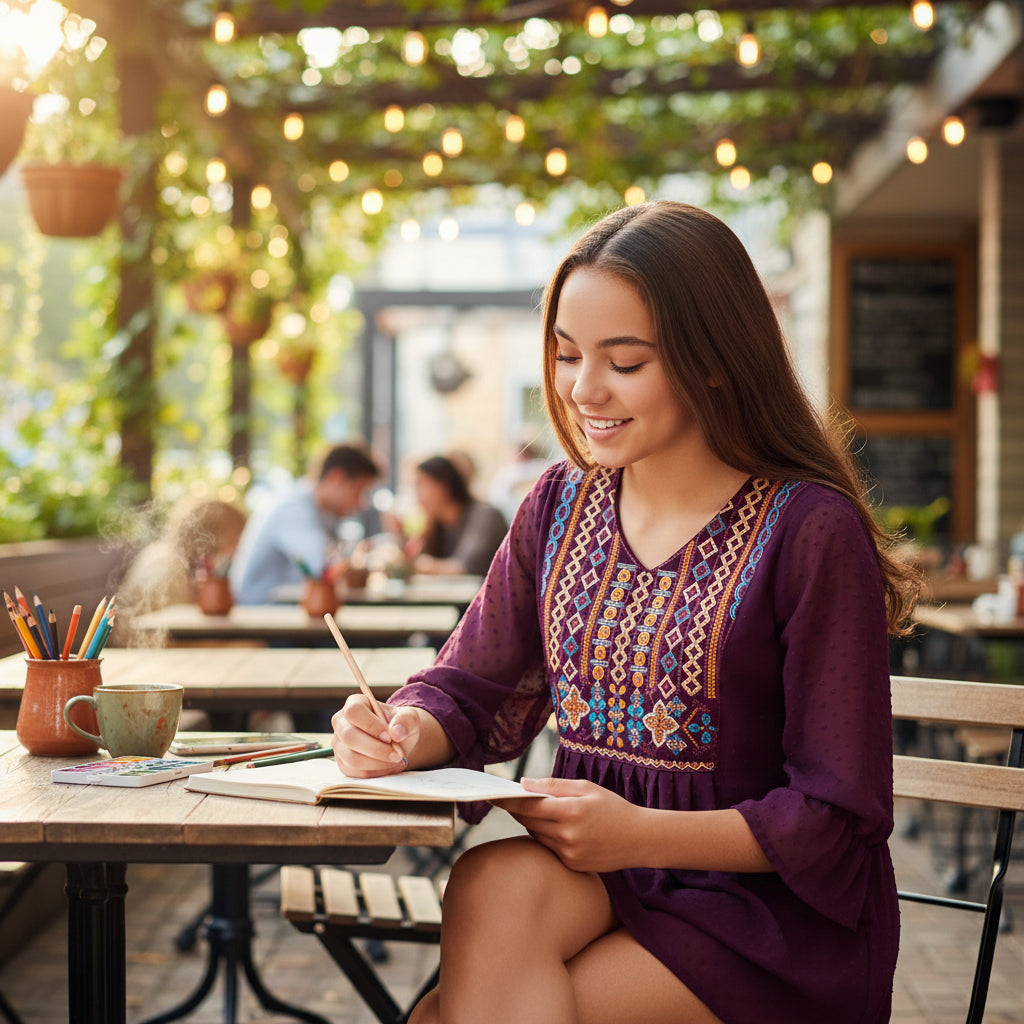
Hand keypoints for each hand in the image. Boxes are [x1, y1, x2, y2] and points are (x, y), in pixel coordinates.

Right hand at [330, 695, 417, 777]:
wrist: (396, 740)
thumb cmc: (398, 724)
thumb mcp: (408, 717)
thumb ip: (406, 720)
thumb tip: (396, 733)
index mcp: (354, 703)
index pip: (354, 712)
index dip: (371, 725)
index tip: (389, 736)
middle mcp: (341, 722)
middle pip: (349, 737)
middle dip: (376, 749)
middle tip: (397, 755)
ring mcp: (339, 744)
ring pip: (352, 758)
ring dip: (377, 763)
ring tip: (396, 761)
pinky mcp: (343, 763)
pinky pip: (355, 772)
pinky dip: (375, 772)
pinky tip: (389, 767)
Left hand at [494, 777, 643, 872]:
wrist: (639, 839)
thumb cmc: (613, 807)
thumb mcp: (586, 788)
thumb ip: (553, 786)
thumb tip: (524, 784)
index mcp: (571, 811)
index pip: (529, 806)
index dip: (508, 801)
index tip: (491, 795)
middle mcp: (568, 835)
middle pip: (529, 822)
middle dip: (518, 810)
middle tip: (509, 799)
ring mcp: (569, 854)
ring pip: (537, 835)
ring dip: (532, 823)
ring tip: (537, 811)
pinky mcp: (572, 865)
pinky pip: (549, 848)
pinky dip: (547, 837)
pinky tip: (555, 828)